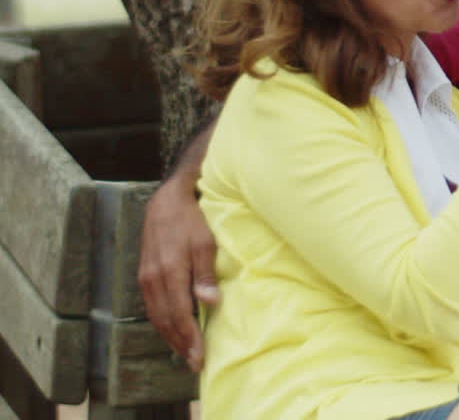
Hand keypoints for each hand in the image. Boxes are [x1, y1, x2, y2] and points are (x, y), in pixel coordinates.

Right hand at [138, 173, 219, 371]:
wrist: (167, 200)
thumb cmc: (191, 220)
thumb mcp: (205, 243)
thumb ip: (205, 274)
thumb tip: (209, 302)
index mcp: (168, 272)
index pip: (179, 314)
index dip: (189, 338)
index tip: (199, 357)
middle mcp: (152, 279)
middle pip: (165, 320)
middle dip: (180, 344)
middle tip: (194, 363)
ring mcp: (146, 278)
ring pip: (156, 316)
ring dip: (170, 336)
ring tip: (185, 353)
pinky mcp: (145, 275)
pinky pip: (152, 306)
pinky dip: (163, 322)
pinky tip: (173, 330)